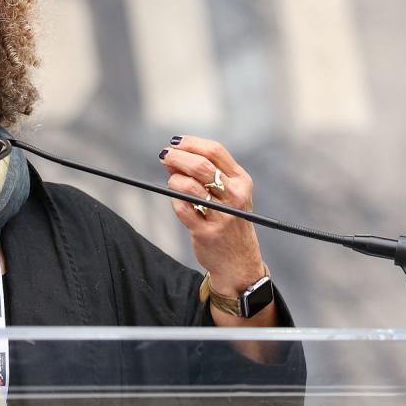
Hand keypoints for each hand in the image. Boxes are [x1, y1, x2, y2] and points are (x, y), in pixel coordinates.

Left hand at [160, 136, 264, 296]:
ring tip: (172, 181)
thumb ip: (205, 174)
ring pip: (189, 186)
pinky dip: (174, 200)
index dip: (191, 143)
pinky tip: (177, 200)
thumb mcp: (228, 195)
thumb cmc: (230, 221)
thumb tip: (173, 156)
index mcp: (242, 181)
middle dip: (177, 157)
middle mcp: (235, 196)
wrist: (239, 262)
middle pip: (200, 165)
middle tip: (164, 156)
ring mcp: (221, 215)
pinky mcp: (206, 232)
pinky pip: (181, 207)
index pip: (215, 151)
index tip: (175, 142)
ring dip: (174, 179)